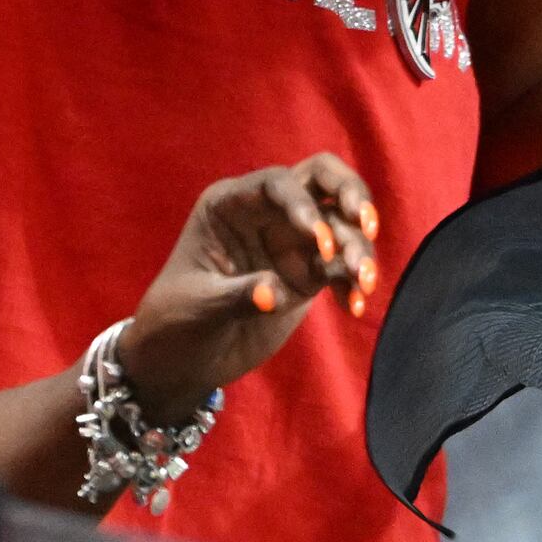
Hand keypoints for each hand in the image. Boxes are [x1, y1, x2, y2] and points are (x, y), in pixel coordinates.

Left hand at [114, 154, 377, 414]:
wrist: (182, 360)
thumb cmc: (175, 320)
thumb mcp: (199, 306)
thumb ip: (238, 295)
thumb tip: (274, 293)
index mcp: (230, 205)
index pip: (275, 183)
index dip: (301, 203)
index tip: (318, 238)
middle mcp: (266, 214)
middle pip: (321, 180)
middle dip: (350, 194)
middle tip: (366, 224)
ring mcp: (291, 244)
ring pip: (340, 226)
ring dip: (359, 249)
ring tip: (362, 282)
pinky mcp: (308, 276)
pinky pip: (343, 268)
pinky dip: (355, 283)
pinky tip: (355, 307)